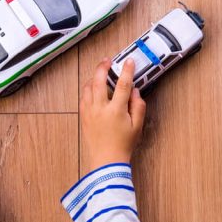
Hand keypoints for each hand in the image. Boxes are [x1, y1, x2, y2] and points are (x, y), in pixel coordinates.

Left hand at [80, 57, 145, 171]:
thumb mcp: (137, 126)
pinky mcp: (83, 117)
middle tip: (107, 60)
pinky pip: (83, 97)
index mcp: (116, 110)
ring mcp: (89, 112)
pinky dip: (88, 89)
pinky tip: (93, 88)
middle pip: (98, 80)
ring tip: (100, 73)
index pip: (122, 85)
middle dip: (102, 67)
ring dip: (93, 77)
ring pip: (87, 87)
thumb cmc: (123, 145)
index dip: (127, 71)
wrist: (106, 161)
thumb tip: (135, 91)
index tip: (129, 61)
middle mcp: (100, 109)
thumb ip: (138, 106)